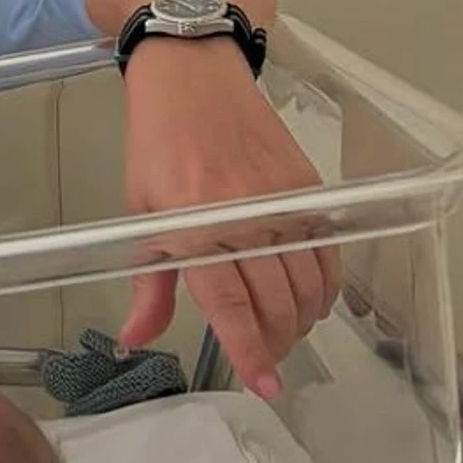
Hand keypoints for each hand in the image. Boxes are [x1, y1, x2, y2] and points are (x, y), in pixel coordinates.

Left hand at [117, 38, 337, 398]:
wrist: (193, 77)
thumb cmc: (157, 143)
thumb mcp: (141, 211)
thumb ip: (149, 280)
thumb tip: (135, 336)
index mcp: (195, 225)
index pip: (230, 304)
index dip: (249, 350)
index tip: (264, 384)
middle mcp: (244, 216)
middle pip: (276, 301)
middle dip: (275, 341)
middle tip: (265, 358)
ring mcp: (282, 201)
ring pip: (308, 283)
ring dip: (301, 319)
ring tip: (284, 331)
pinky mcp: (308, 187)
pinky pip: (327, 251)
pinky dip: (324, 284)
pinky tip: (310, 298)